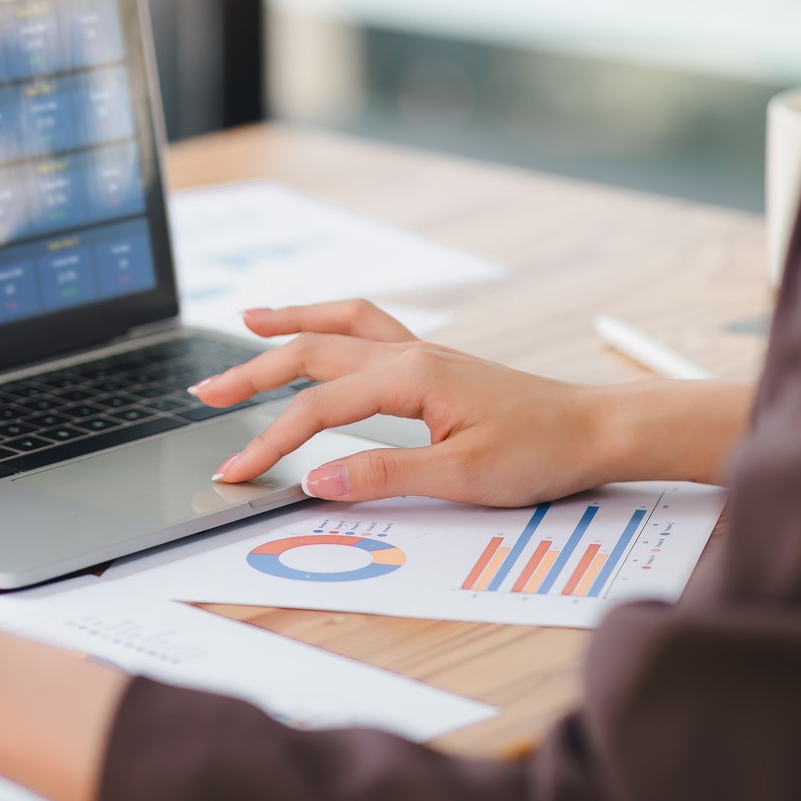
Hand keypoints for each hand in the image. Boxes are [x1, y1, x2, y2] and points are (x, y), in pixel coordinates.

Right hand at [190, 301, 625, 506]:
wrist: (597, 430)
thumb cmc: (542, 451)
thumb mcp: (462, 475)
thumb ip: (386, 474)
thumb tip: (317, 479)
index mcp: (411, 377)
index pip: (319, 409)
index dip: (270, 441)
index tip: (235, 474)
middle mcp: (411, 354)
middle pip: (314, 351)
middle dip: (254, 371)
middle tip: (204, 391)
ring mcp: (424, 354)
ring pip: (342, 323)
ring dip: (291, 323)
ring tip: (248, 321)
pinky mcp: (436, 365)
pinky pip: (370, 329)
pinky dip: (333, 322)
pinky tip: (321, 330)